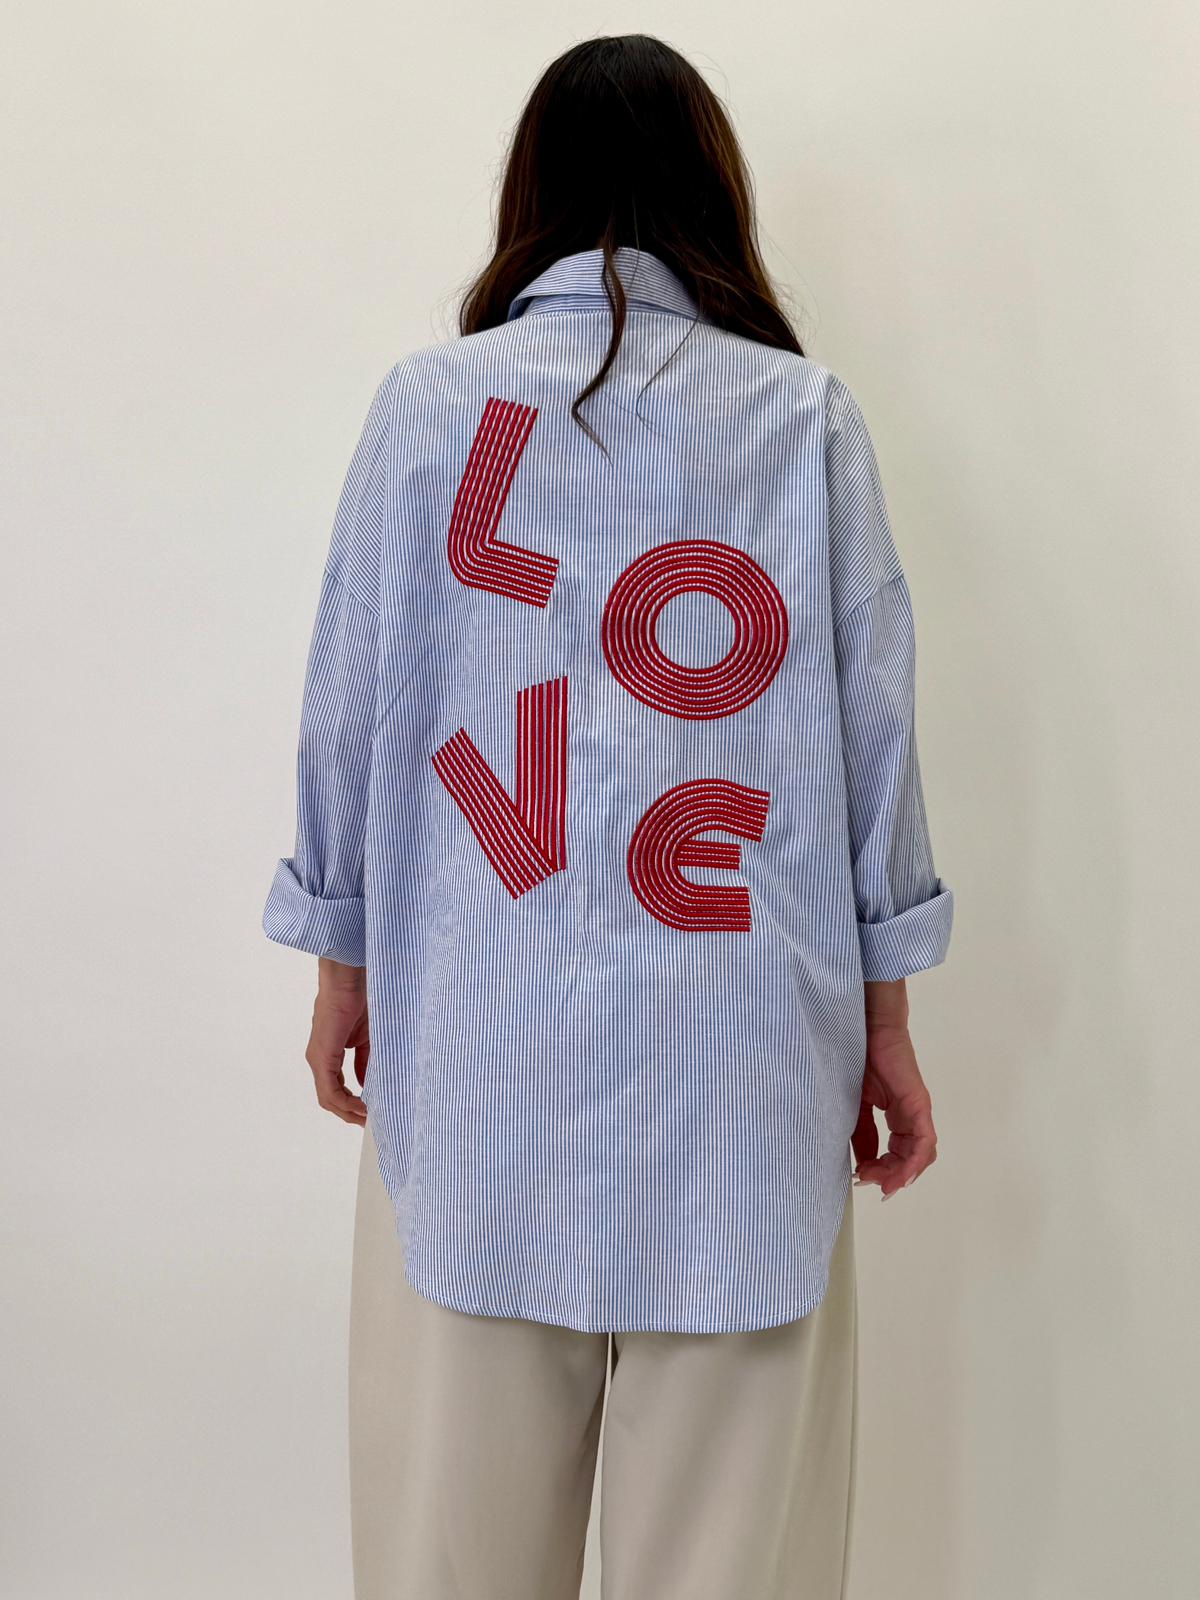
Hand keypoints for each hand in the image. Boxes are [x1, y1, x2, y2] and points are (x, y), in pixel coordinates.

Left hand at [304, 957, 369, 1124]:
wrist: (350, 981)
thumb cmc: (359, 1000)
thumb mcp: (366, 1039)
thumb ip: (364, 1062)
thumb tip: (367, 1083)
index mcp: (328, 1054)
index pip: (337, 1088)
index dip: (353, 1103)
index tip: (370, 1111)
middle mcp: (319, 1059)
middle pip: (330, 1098)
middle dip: (350, 1113)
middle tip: (368, 1122)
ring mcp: (318, 1059)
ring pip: (328, 1099)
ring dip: (348, 1112)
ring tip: (367, 1118)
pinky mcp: (321, 1058)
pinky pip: (330, 1091)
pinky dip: (346, 1103)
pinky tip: (362, 1107)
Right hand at [851, 981, 936, 1199]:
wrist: (867, 1027)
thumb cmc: (859, 1057)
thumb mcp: (856, 1104)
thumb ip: (861, 1133)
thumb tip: (862, 1163)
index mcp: (898, 1115)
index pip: (898, 1153)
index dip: (884, 1170)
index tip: (862, 1178)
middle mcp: (912, 1116)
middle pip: (911, 1158)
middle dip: (891, 1176)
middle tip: (868, 1182)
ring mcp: (918, 1110)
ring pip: (921, 1154)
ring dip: (903, 1173)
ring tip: (882, 1182)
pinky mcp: (918, 1103)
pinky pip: (924, 1140)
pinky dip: (914, 1161)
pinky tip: (901, 1174)